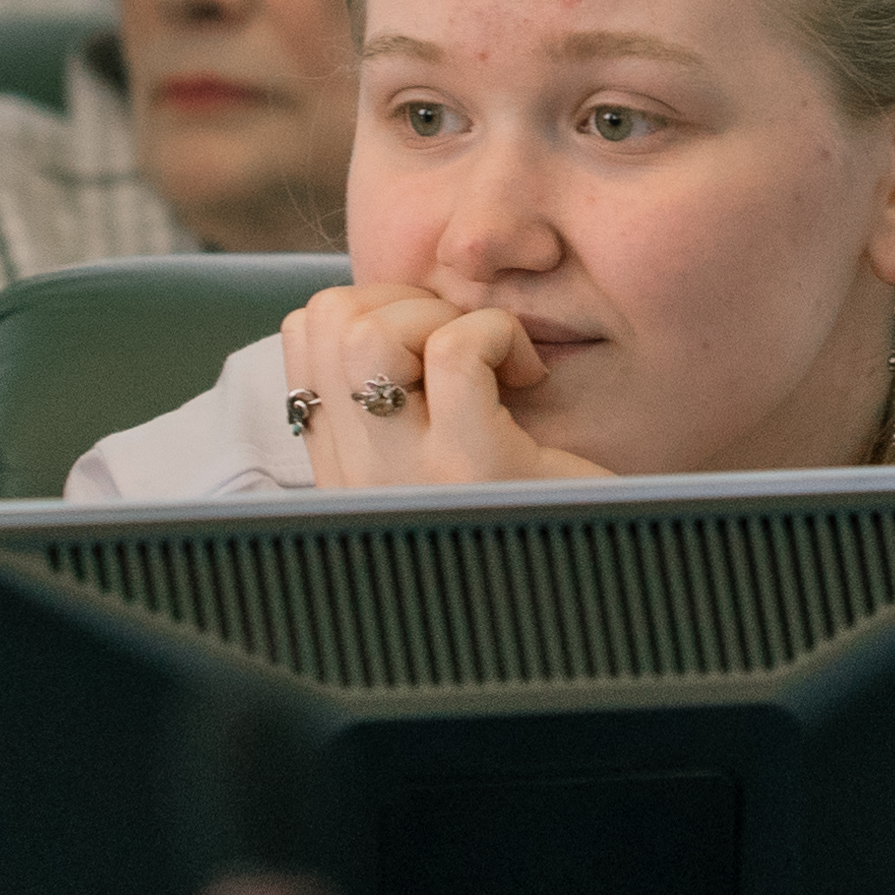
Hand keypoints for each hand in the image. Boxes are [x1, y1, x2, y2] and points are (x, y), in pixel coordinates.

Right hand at [280, 284, 613, 487]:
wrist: (589, 594)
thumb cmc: (537, 512)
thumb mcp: (446, 460)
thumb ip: (403, 404)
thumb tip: (390, 307)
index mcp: (345, 467)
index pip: (305, 336)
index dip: (374, 307)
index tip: (431, 343)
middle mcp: (358, 478)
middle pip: (326, 320)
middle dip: (405, 301)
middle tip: (464, 346)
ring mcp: (407, 478)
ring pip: (369, 333)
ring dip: (442, 316)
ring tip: (490, 361)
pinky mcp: (475, 468)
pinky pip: (456, 350)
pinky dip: (498, 333)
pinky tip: (529, 374)